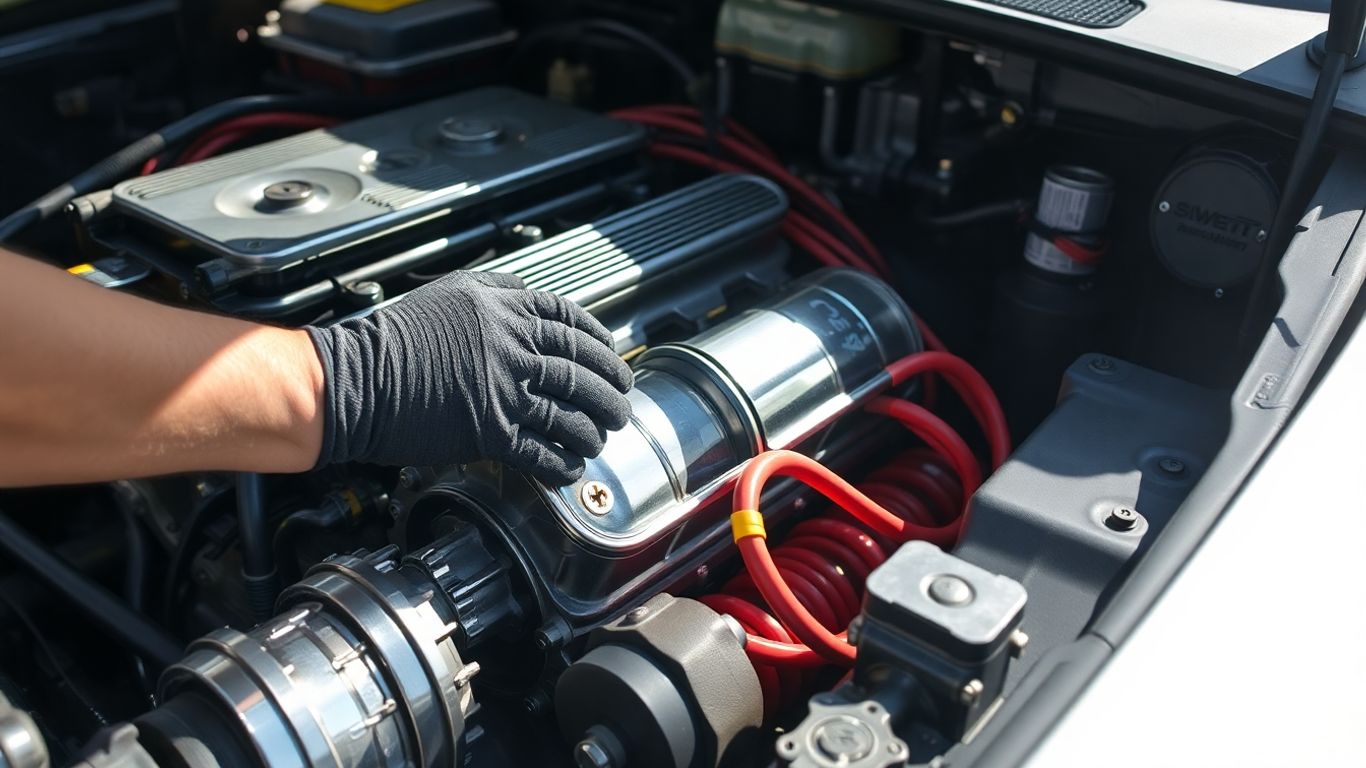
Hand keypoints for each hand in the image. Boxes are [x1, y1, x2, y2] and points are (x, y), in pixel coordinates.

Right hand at [306, 271, 632, 484]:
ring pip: (570, 413)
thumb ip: (496, 294)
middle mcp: (511, 345)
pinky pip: (542, 452)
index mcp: (503, 309)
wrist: (355, 381)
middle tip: (620, 405)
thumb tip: (530, 303)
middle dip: (610, 391)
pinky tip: (571, 469)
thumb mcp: (449, 294)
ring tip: (600, 439)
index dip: (599, 342)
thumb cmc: (392, 340)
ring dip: (592, 431)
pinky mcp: (490, 432)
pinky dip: (562, 464)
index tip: (611, 356)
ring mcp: (503, 389)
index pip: (570, 322)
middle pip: (581, 370)